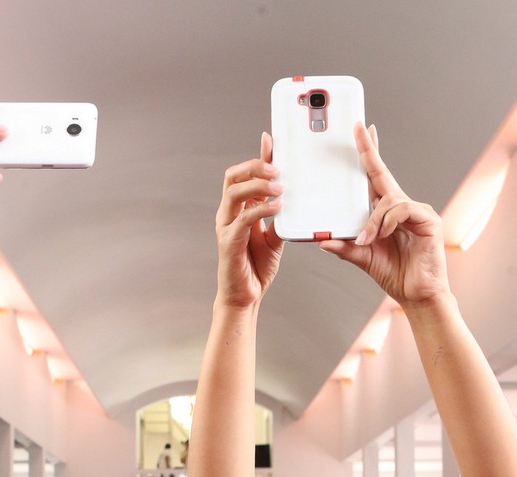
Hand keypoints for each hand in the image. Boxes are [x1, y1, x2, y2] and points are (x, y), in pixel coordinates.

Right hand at [215, 133, 283, 309]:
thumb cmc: (256, 267)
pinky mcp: (228, 242)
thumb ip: (278, 217)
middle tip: (277, 166)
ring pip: (235, 193)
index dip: (257, 157)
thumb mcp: (274, 237)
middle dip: (254, 166)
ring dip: (257, 185)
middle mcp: (228, 214)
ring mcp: (225, 227)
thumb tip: (290, 198)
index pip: (244, 175)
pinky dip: (260, 209)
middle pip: (233, 177)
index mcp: (239, 209)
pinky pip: (243, 218)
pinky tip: (277, 207)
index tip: (271, 140)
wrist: (245, 296)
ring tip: (279, 186)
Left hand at [319, 124, 450, 306]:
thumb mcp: (363, 258)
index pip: (375, 178)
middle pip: (383, 174)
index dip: (370, 154)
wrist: (419, 295)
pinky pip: (401, 210)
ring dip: (373, 220)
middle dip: (370, 151)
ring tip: (366, 240)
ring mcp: (417, 211)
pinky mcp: (428, 219)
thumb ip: (345, 248)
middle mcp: (402, 207)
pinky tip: (382, 236)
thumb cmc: (396, 275)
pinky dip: (387, 223)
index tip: (362, 132)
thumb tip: (321, 241)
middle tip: (359, 129)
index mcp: (387, 213)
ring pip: (388, 199)